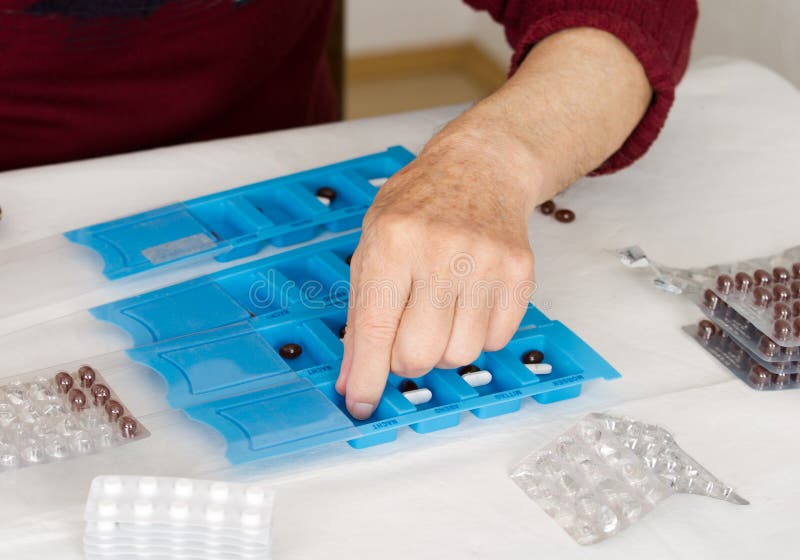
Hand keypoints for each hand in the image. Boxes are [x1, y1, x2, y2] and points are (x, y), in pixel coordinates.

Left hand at [335, 118, 540, 418]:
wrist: (480, 169)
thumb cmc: (418, 208)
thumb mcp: (372, 246)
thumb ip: (361, 315)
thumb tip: (352, 380)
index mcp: (394, 242)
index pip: (376, 328)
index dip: (366, 377)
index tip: (360, 405)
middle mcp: (442, 252)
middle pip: (420, 354)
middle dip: (404, 361)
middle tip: (404, 335)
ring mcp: (487, 262)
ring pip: (460, 355)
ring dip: (443, 349)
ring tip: (439, 312)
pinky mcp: (520, 274)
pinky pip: (496, 342)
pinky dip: (476, 335)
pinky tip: (468, 302)